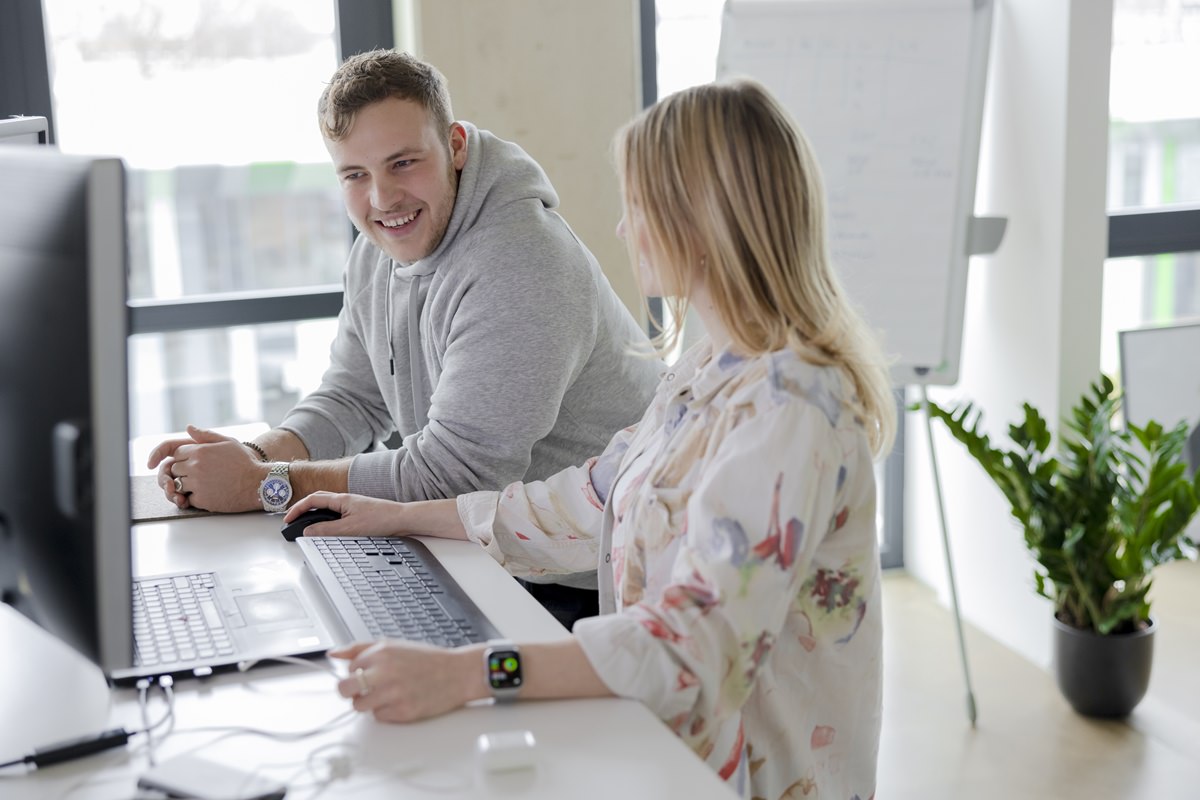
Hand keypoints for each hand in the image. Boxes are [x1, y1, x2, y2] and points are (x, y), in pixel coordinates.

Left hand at [146, 424, 263, 511]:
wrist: (259, 484)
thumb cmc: (245, 462)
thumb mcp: (228, 442)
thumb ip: (206, 435)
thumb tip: (189, 428)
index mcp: (200, 451)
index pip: (177, 453)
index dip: (186, 457)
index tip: (198, 461)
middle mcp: (195, 467)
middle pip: (175, 469)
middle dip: (185, 470)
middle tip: (202, 473)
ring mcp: (197, 484)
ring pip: (179, 484)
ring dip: (189, 484)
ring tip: (206, 483)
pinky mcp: (202, 500)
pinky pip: (188, 498)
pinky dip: (196, 497)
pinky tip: (210, 493)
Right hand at [284, 491, 411, 536]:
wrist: (402, 519)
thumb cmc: (380, 520)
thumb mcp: (349, 529)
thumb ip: (326, 530)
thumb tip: (307, 532)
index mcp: (341, 499)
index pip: (312, 500)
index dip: (297, 509)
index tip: (287, 520)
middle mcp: (345, 499)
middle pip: (318, 500)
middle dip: (302, 510)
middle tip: (292, 521)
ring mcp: (352, 505)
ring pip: (327, 507)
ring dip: (314, 514)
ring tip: (305, 525)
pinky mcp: (359, 512)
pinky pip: (336, 513)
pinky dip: (326, 519)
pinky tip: (327, 528)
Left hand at [331, 640, 484, 722]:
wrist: (458, 673)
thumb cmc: (426, 660)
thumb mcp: (393, 645)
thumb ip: (360, 648)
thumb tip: (332, 654)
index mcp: (381, 652)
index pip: (348, 668)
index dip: (357, 672)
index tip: (369, 673)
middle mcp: (385, 672)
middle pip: (344, 689)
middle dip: (350, 691)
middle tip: (364, 690)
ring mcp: (394, 693)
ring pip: (359, 706)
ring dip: (368, 703)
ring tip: (387, 695)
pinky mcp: (403, 712)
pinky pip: (378, 717)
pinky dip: (386, 712)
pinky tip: (401, 701)